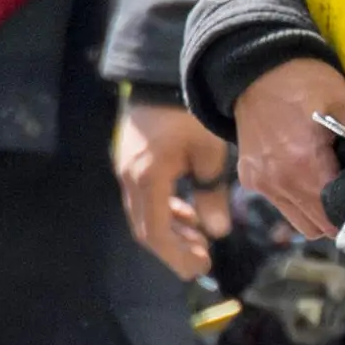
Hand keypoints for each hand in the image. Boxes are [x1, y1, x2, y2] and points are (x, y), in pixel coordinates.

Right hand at [113, 98, 232, 278]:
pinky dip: (164, 210)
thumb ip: (212, 195)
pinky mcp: (130, 160)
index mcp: (147, 178)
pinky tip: (186, 213)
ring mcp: (126, 169)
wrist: (161, 74)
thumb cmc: (189, 112)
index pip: (156, 232)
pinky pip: (144, 197)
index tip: (199, 269)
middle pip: (146, 228)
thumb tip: (218, 233)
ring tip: (199, 240)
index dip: (176, 256)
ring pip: (144, 213)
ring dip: (171, 230)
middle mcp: (129, 178)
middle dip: (174, 249)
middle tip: (202, 262)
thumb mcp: (209, 155)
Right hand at [233, 55, 344, 236]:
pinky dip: (297, 198)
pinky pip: (280, 205)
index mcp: (303, 166)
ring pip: (299, 222)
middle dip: (341, 215)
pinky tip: (306, 173)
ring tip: (331, 182)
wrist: (256, 66)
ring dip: (318, 212)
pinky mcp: (249, 180)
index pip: (336, 217)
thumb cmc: (305, 82)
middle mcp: (278, 183)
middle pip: (319, 227)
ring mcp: (260, 184)